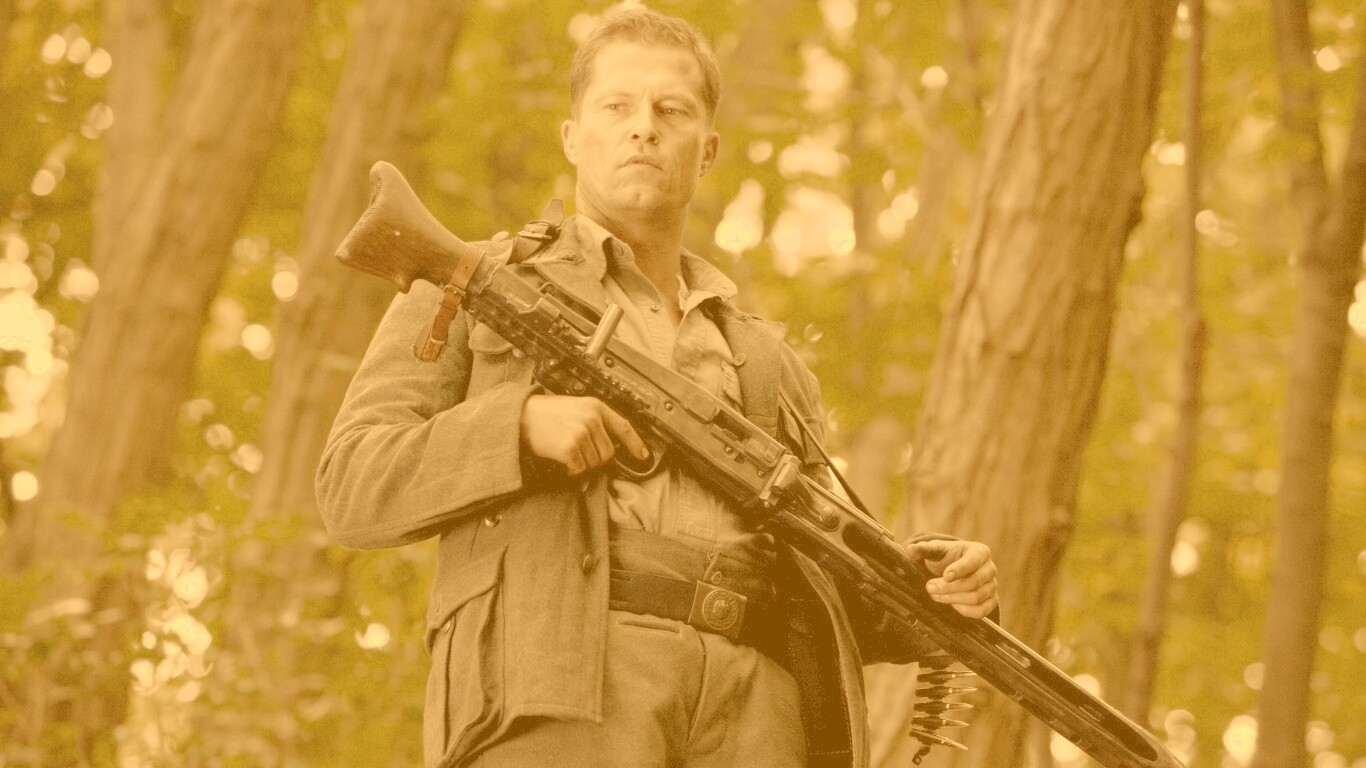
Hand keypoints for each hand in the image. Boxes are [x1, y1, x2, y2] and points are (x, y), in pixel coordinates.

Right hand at [520, 394, 648, 476]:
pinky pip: (580, 469)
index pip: (623, 427)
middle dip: (595, 459)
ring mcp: (582, 433)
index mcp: (595, 407)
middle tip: (579, 453)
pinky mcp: (571, 448)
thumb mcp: (576, 408)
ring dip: (582, 464)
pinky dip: (571, 470)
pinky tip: (562, 459)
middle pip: (608, 453)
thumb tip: (610, 445)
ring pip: (594, 463)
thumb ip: (595, 421)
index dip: (636, 443)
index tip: (643, 455)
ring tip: (567, 452)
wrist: (522, 416)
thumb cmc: (546, 414)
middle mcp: (592, 419)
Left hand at [906, 537, 998, 619]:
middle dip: (949, 587)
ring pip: (976, 598)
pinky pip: (981, 611)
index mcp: (980, 551)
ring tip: (936, 595)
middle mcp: (990, 568)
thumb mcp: (936, 550)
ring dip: (953, 599)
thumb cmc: (947, 558)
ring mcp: (992, 586)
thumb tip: (910, 550)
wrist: (955, 570)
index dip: (959, 569)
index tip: (945, 576)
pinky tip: (951, 605)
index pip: (973, 561)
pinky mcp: (991, 601)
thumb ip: (924, 549)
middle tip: (930, 587)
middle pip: (974, 582)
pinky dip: (965, 611)